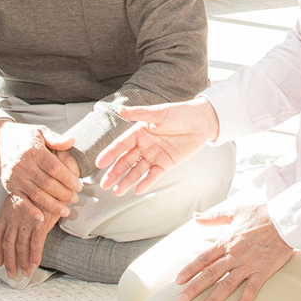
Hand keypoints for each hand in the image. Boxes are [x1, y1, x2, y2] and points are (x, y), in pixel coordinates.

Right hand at [0, 120, 80, 220]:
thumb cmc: (22, 137)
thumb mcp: (39, 131)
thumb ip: (55, 138)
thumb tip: (71, 141)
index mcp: (34, 151)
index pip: (54, 168)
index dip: (67, 178)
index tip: (78, 186)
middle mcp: (24, 165)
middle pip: (47, 183)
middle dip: (63, 193)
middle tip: (75, 199)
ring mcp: (16, 177)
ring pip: (36, 195)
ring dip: (52, 205)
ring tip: (65, 210)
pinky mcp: (9, 186)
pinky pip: (20, 201)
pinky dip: (30, 210)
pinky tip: (41, 217)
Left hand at [0, 192, 59, 278]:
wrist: (49, 179)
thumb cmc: (37, 188)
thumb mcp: (21, 197)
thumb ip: (18, 211)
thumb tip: (18, 225)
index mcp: (6, 211)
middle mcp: (13, 218)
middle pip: (7, 244)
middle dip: (9, 261)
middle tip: (12, 274)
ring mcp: (25, 222)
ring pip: (21, 247)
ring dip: (22, 262)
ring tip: (25, 273)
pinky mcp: (39, 224)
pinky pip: (35, 244)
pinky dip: (35, 256)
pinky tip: (35, 265)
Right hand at [97, 97, 222, 195]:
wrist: (202, 122)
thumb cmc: (180, 113)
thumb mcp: (158, 113)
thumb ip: (139, 113)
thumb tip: (120, 109)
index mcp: (139, 132)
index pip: (120, 145)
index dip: (109, 154)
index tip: (99, 164)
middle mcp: (144, 145)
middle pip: (126, 161)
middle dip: (114, 173)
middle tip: (104, 184)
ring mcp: (154, 155)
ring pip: (137, 170)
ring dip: (127, 181)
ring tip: (117, 191)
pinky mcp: (166, 163)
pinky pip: (153, 175)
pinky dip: (145, 182)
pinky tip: (137, 190)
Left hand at [172, 201, 294, 300]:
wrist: (285, 220)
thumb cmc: (259, 215)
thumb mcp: (233, 211)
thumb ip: (213, 216)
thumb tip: (195, 216)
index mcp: (225, 242)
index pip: (203, 258)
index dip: (189, 270)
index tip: (177, 281)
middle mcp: (234, 255)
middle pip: (210, 274)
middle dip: (194, 288)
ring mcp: (248, 265)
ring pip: (227, 285)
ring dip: (213, 300)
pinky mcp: (263, 271)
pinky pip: (252, 289)